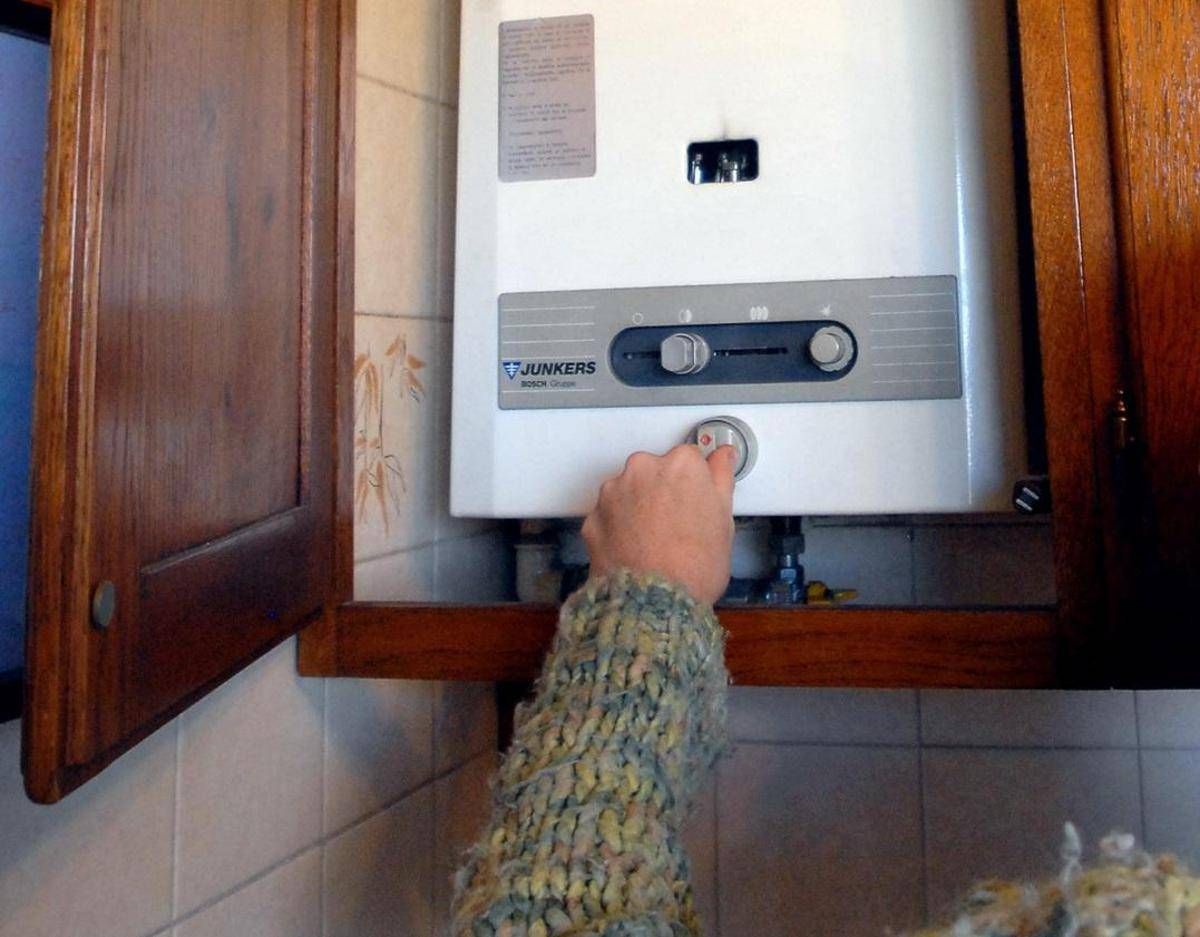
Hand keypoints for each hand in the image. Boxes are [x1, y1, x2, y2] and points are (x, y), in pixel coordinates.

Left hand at [582, 444, 735, 604]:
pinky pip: (609, 516)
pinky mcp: (593, 517)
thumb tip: (722, 456)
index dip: (695, 484)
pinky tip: (634, 550)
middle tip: (676, 526)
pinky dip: (618, 528)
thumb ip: (721, 478)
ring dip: (638, 507)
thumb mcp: (724, 520)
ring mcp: (613, 492)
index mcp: (680, 464)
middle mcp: (642, 468)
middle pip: (655, 471)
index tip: (697, 504)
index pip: (690, 459)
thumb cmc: (695, 565)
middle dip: (663, 491)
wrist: (653, 602)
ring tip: (653, 542)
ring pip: (629, 491)